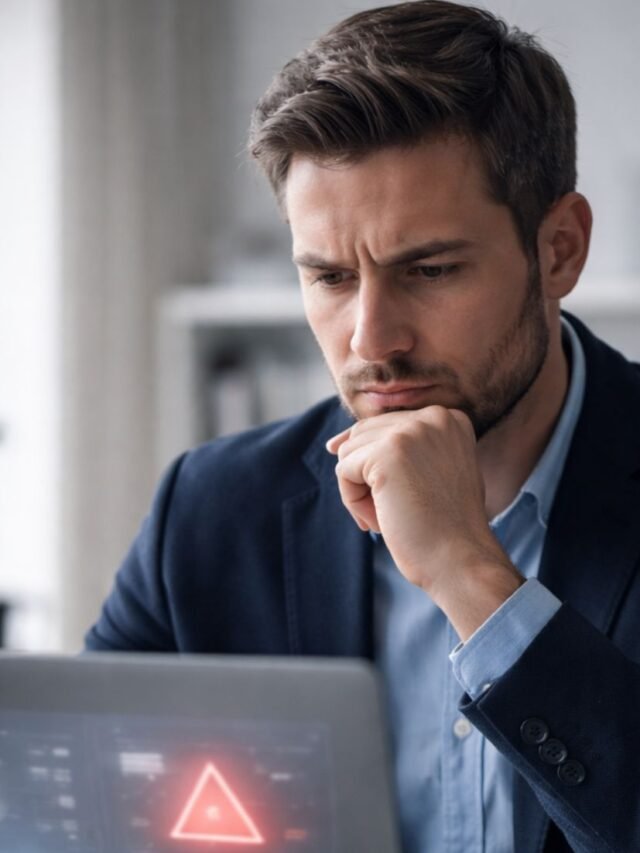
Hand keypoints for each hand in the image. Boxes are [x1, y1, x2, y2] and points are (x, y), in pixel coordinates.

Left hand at [326, 406, 522, 638]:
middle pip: (364, 436)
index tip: (401, 497)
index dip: (380, 467)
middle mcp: (432, 417)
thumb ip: (399, 450)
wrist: (461, 560)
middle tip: (394, 511)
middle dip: (368, 478)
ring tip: (389, 517)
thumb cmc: (444, 527)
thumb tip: (334, 442)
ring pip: (350, 452)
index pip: (385, 427)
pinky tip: (379, 521)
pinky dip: (353, 501)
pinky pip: (343, 470)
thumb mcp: (431, 472)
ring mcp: (409, 432)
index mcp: (447, 417)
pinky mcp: (386, 453)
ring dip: (359, 491)